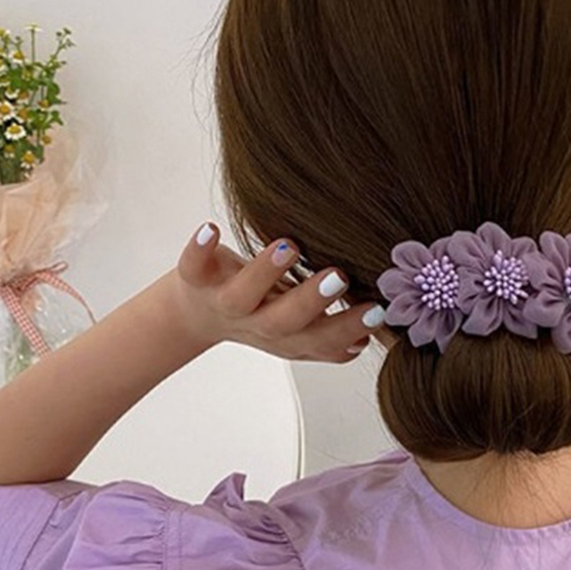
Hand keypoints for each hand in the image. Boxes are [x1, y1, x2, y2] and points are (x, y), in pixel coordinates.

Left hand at [170, 221, 384, 361]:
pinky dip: (199, 249)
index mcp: (291, 339)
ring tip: (289, 246)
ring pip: (244, 295)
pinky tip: (210, 229)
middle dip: (313, 301)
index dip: (349, 328)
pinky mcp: (196, 280)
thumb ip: (334, 333)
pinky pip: (193, 266)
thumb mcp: (300, 330)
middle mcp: (259, 325)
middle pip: (286, 322)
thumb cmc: (262, 311)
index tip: (378, 310)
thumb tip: (375, 334)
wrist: (194, 315)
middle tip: (339, 277)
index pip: (323, 340)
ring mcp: (226, 303)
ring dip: (265, 272)